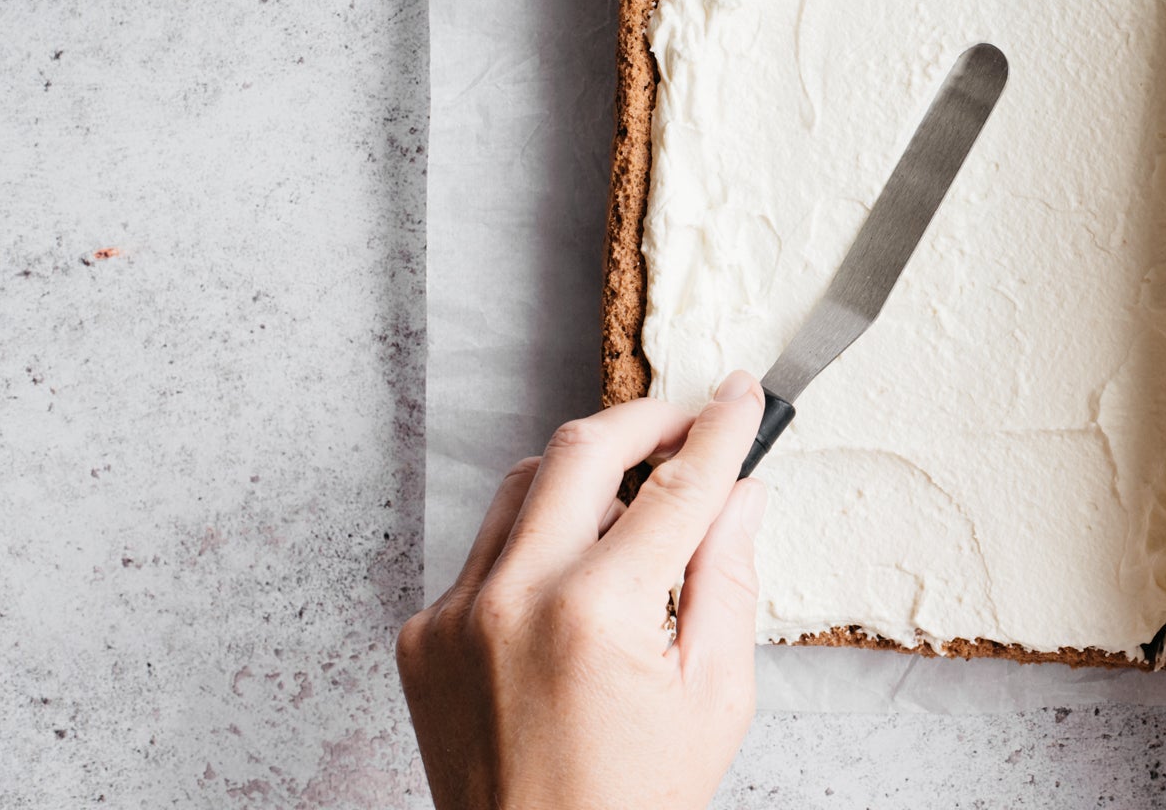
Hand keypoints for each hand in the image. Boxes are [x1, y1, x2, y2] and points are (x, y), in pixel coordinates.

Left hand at [397, 371, 768, 809]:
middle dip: (643, 422)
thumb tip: (739, 494)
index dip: (719, 431)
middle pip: (580, 450)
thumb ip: (727, 579)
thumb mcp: (715, 696)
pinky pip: (485, 551)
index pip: (676, 487)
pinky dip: (536, 547)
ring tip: (635, 507)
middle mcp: (513, 599)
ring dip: (586, 478)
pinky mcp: (422, 635)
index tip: (743, 396)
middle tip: (685, 424)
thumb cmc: (631, 801)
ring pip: (523, 488)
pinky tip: (575, 586)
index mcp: (597, 615)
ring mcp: (455, 615)